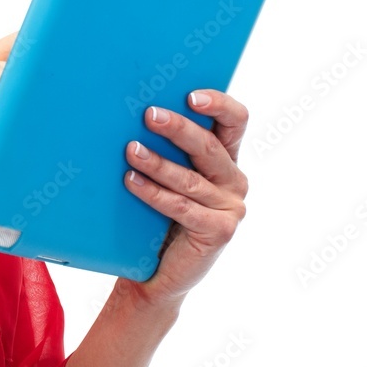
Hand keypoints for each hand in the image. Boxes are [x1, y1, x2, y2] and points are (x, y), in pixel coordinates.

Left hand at [121, 89, 248, 307]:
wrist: (154, 271)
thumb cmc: (154, 215)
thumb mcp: (163, 176)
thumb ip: (164, 149)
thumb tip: (134, 112)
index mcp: (224, 159)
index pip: (235, 121)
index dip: (218, 104)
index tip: (191, 95)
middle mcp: (233, 180)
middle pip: (208, 146)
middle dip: (177, 128)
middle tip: (149, 115)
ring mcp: (230, 207)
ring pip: (190, 178)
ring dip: (158, 162)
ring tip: (130, 150)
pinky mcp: (219, 230)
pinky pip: (181, 207)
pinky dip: (153, 193)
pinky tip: (131, 181)